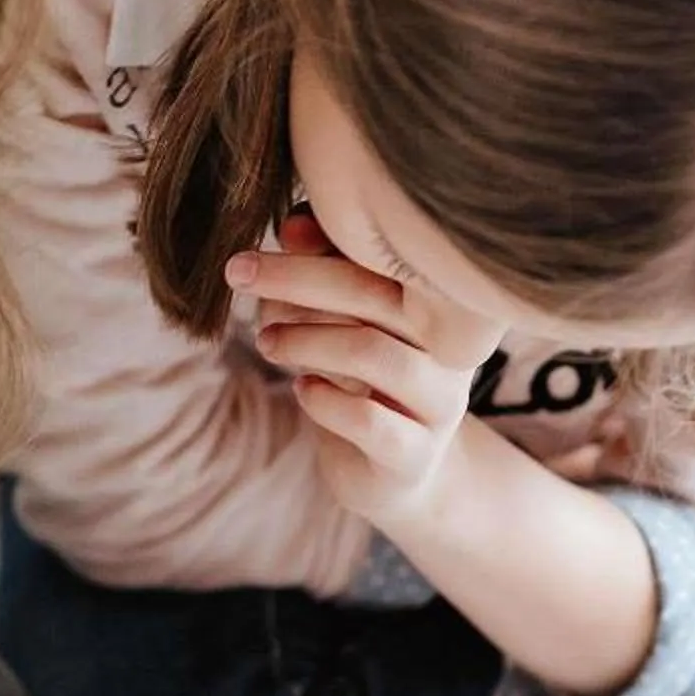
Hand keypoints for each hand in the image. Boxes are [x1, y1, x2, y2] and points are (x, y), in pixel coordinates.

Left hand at [232, 210, 505, 524]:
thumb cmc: (363, 377)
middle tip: (240, 272)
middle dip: (297, 279)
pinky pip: (369, 422)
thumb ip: (324, 269)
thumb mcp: (344, 318)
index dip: (330, 238)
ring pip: (373, 354)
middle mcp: (454, 347)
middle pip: (378, 295)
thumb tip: (292, 224)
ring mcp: (441, 403)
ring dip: (305, 340)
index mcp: (446, 302)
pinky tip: (300, 389)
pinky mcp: (416, 456)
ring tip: (266, 341)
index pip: (391, 254)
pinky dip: (323, 400)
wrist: (392, 471)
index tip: (280, 232)